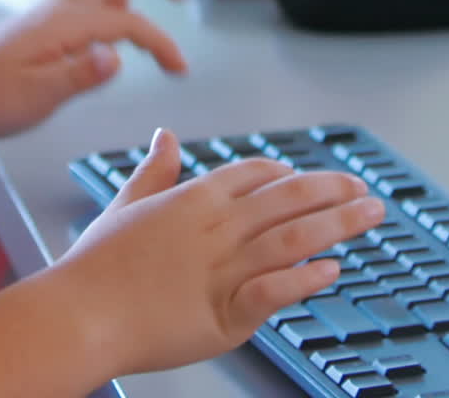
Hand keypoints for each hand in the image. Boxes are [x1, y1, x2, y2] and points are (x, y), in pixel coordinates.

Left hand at [0, 0, 191, 141]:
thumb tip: (117, 56)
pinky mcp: (38, 23)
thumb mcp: (37, 98)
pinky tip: (115, 10)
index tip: (179, 68)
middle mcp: (55, 8)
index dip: (159, 41)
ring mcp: (45, 11)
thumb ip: (78, 76)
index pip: (125, 22)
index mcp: (61, 24)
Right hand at [61, 128, 384, 375]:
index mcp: (193, 198)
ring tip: (368, 216)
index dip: (287, 175)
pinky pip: (275, 290)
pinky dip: (306, 279)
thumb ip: (154, 171)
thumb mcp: (126, 204)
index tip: (309, 180)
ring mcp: (221, 269)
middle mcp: (214, 227)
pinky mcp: (223, 313)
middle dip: (332, 191)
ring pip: (292, 237)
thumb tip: (166, 135)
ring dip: (337, 224)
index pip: (254, 174)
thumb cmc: (97, 265)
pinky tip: (332, 270)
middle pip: (286, 198)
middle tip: (364, 190)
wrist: (80, 313)